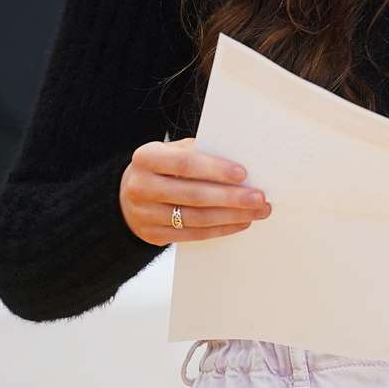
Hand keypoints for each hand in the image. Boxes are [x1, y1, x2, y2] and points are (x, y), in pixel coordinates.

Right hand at [120, 137, 271, 246]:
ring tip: (258, 211)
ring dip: (232, 216)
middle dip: (231, 197)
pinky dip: (220, 229)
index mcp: (147, 158)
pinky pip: (192, 234)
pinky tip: (241, 222)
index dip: (215, 169)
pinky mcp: (151, 235)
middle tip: (259, 198)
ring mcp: (144, 213)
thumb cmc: (164, 167)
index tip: (243, 174)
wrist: (129, 194)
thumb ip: (201, 152)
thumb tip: (243, 157)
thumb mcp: (174, 152)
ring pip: (195, 218)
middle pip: (193, 194)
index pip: (185, 163)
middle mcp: (140, 186)